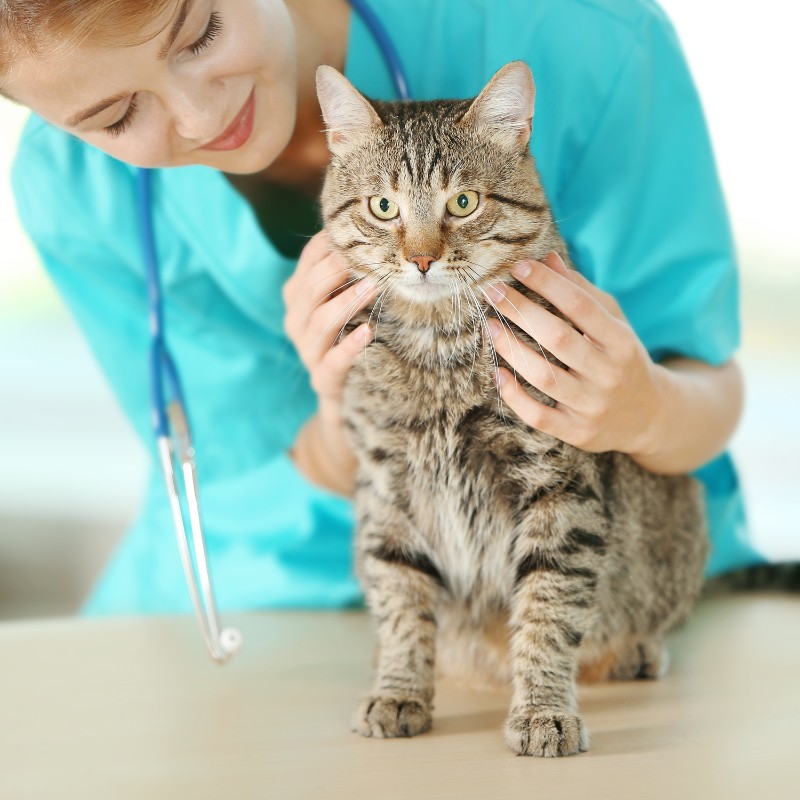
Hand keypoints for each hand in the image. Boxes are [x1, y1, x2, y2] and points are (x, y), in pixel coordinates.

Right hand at [283, 230, 376, 411]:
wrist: (348, 397)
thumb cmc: (351, 336)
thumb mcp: (348, 301)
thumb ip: (351, 273)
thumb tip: (375, 235)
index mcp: (299, 297)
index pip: (308, 262)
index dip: (329, 245)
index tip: (357, 230)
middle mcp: (297, 321)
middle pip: (310, 289)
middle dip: (338, 270)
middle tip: (368, 257)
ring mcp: (308, 352)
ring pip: (320, 321)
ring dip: (348, 301)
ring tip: (374, 287)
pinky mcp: (324, 380)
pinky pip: (333, 361)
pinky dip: (350, 346)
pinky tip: (368, 333)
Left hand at [485, 252, 665, 455]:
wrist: (650, 418)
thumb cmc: (623, 360)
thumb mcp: (615, 324)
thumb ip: (582, 293)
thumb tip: (547, 258)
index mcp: (622, 342)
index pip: (580, 305)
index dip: (547, 283)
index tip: (519, 266)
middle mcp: (609, 374)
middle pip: (558, 338)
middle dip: (521, 310)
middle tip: (492, 291)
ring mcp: (593, 406)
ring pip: (543, 376)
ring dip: (511, 349)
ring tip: (490, 326)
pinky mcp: (577, 432)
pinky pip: (538, 415)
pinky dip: (514, 396)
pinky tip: (497, 373)